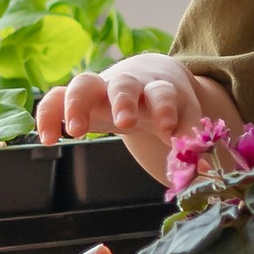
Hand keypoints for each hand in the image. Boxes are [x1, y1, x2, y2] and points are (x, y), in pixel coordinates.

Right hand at [34, 53, 226, 176]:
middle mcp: (128, 85)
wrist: (149, 77)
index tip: (169, 129)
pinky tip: (44, 139)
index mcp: (159, 90)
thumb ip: (193, 146)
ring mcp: (100, 89)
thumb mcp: (185, 121)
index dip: (166, 109)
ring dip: (77, 104)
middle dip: (122, 101)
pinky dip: (47, 113)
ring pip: (83, 83)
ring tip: (75, 132)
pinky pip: (55, 98)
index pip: (163, 94)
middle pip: (123, 83)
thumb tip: (209, 175)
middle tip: (123, 122)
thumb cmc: (169, 105)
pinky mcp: (77, 97)